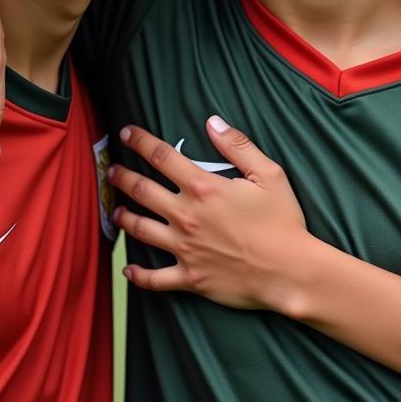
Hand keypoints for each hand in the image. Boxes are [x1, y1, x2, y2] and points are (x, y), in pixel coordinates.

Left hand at [109, 116, 309, 311]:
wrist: (288, 270)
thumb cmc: (282, 220)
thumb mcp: (268, 173)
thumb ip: (237, 145)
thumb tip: (212, 122)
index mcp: (204, 188)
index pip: (162, 157)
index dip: (140, 142)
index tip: (127, 133)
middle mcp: (186, 216)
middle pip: (143, 191)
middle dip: (123, 177)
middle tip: (111, 171)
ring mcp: (185, 248)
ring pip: (141, 230)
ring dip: (123, 217)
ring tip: (115, 210)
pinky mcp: (190, 277)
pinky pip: (155, 279)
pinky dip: (138, 274)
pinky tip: (128, 268)